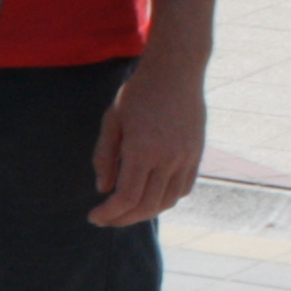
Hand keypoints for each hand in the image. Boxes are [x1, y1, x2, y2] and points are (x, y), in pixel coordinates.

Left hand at [88, 59, 205, 227]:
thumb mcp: (112, 120)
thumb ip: (105, 156)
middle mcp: (168, 158)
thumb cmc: (138, 93)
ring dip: (144, 213)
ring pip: (167, 202)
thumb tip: (103, 189)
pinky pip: (183, 189)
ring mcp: (186, 158)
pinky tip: (149, 197)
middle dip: (123, 218)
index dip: (109, 213)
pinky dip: (165, 200)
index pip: (126, 197)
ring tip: (125, 211)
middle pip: (147, 206)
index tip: (93, 216)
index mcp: (143, 150)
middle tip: (105, 219)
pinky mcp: (197, 155)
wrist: (176, 71)